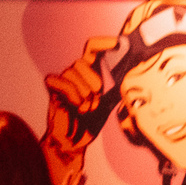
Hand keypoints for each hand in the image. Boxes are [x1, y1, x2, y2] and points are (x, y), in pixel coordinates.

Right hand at [42, 36, 119, 184]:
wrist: (73, 141)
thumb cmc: (89, 121)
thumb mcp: (109, 102)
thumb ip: (117, 89)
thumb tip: (134, 78)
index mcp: (89, 72)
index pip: (93, 48)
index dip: (104, 43)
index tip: (120, 43)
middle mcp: (75, 72)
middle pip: (83, 62)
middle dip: (93, 84)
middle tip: (94, 102)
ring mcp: (63, 79)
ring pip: (73, 74)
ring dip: (83, 95)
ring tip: (84, 108)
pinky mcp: (52, 89)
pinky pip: (60, 83)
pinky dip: (71, 95)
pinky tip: (74, 106)